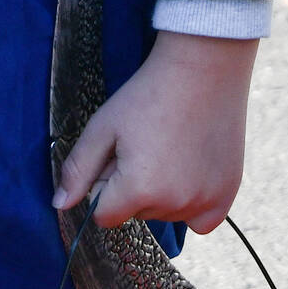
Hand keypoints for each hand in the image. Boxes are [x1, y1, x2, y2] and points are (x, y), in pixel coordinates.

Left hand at [51, 32, 255, 231]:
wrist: (204, 68)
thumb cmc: (149, 94)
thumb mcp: (103, 126)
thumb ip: (78, 170)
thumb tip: (60, 205)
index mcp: (138, 189)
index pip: (105, 215)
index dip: (105, 185)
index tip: (119, 156)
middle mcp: (173, 203)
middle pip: (138, 214)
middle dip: (135, 187)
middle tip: (149, 144)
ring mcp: (205, 200)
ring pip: (168, 214)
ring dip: (165, 193)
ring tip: (174, 148)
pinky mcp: (227, 193)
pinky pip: (203, 221)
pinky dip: (196, 206)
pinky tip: (193, 174)